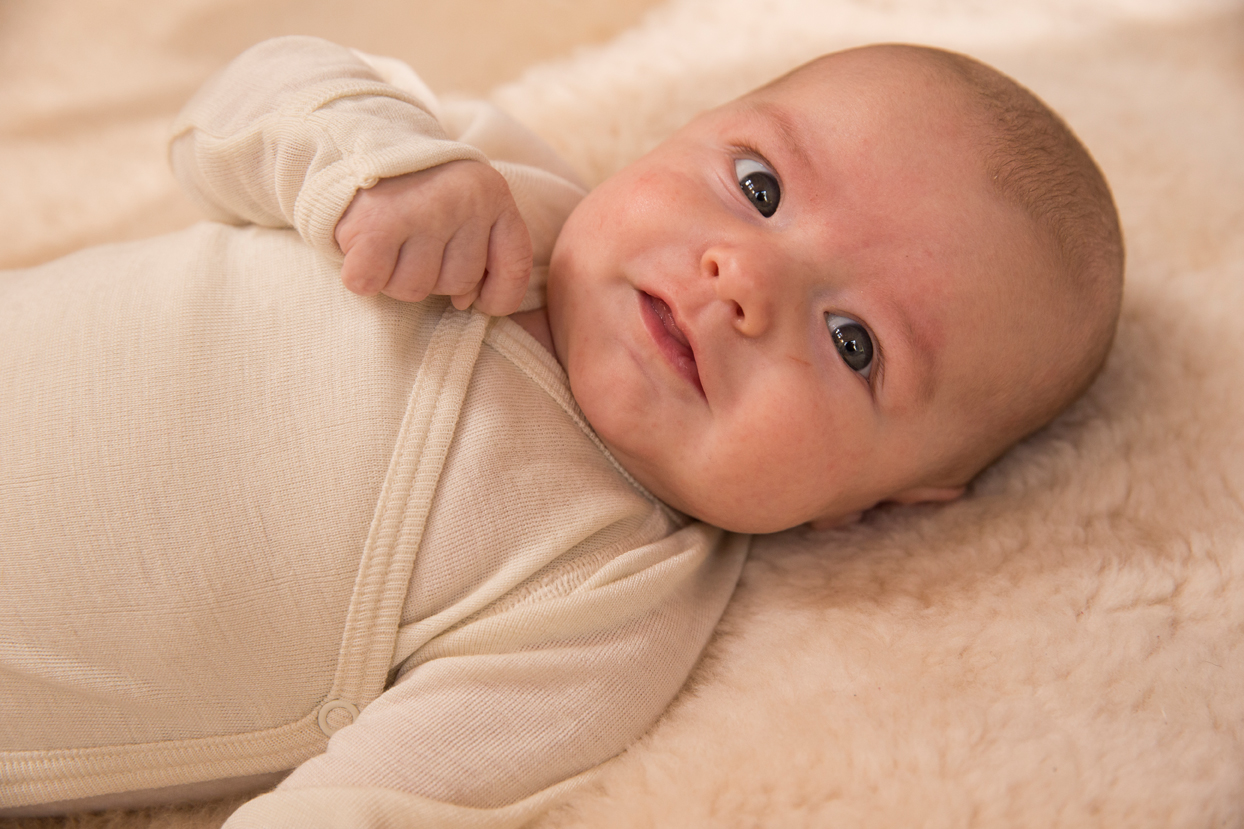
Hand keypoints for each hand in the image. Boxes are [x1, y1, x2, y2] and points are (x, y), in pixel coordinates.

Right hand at [334, 160, 532, 314]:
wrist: (359, 139)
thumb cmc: (417, 187)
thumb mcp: (464, 204)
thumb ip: (479, 250)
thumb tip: (466, 303)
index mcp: (492, 194)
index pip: (514, 265)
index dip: (499, 296)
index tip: (479, 301)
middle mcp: (462, 200)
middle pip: (458, 284)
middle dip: (431, 278)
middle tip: (410, 245)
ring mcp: (420, 211)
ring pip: (414, 288)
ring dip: (393, 278)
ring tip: (385, 242)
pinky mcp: (376, 224)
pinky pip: (370, 281)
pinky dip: (361, 276)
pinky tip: (361, 249)